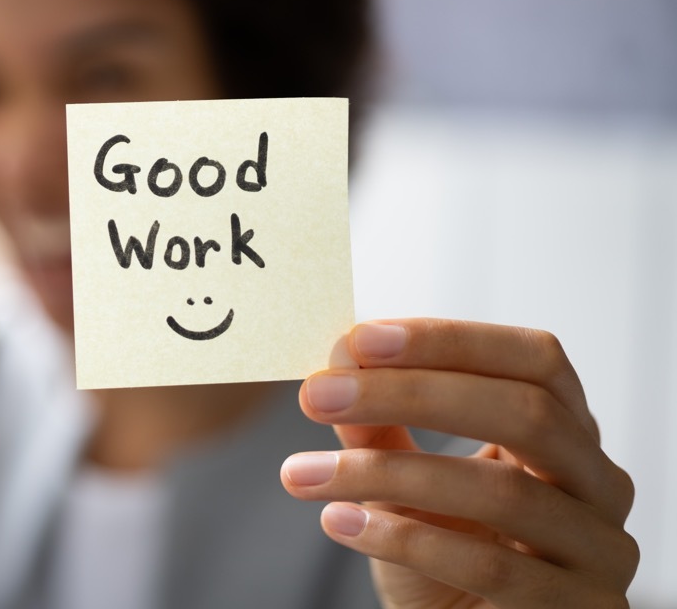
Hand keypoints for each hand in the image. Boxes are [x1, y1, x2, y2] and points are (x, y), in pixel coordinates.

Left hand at [280, 319, 637, 607]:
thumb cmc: (446, 560)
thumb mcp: (405, 485)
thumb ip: (380, 426)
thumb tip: (339, 363)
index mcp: (567, 433)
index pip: (532, 360)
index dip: (449, 341)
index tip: (359, 340)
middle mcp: (599, 484)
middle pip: (527, 412)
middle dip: (410, 394)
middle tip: (317, 395)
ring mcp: (601, 551)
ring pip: (503, 492)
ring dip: (384, 474)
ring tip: (304, 473)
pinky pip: (493, 566)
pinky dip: (406, 540)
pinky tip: (341, 522)